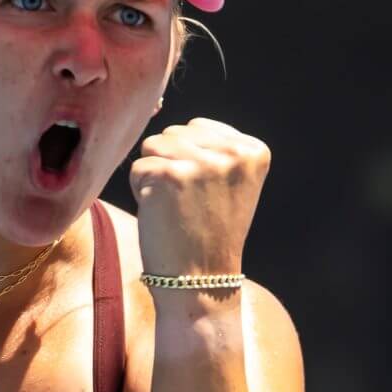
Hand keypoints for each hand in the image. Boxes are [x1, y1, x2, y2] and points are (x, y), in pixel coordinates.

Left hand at [128, 117, 270, 279]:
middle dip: (171, 165)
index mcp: (253, 150)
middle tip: (188, 205)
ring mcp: (202, 163)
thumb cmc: (208, 233)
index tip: (206, 196)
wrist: (201, 282)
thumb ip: (213, 147)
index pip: (199, 127)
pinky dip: (141, 192)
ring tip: (174, 208)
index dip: (191, 161)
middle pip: (174, 133)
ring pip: (153, 146)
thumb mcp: (228, 182)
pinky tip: (162, 216)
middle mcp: (232, 152)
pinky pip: (138, 168)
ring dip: (154, 176)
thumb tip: (163, 109)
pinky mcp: (170, 175)